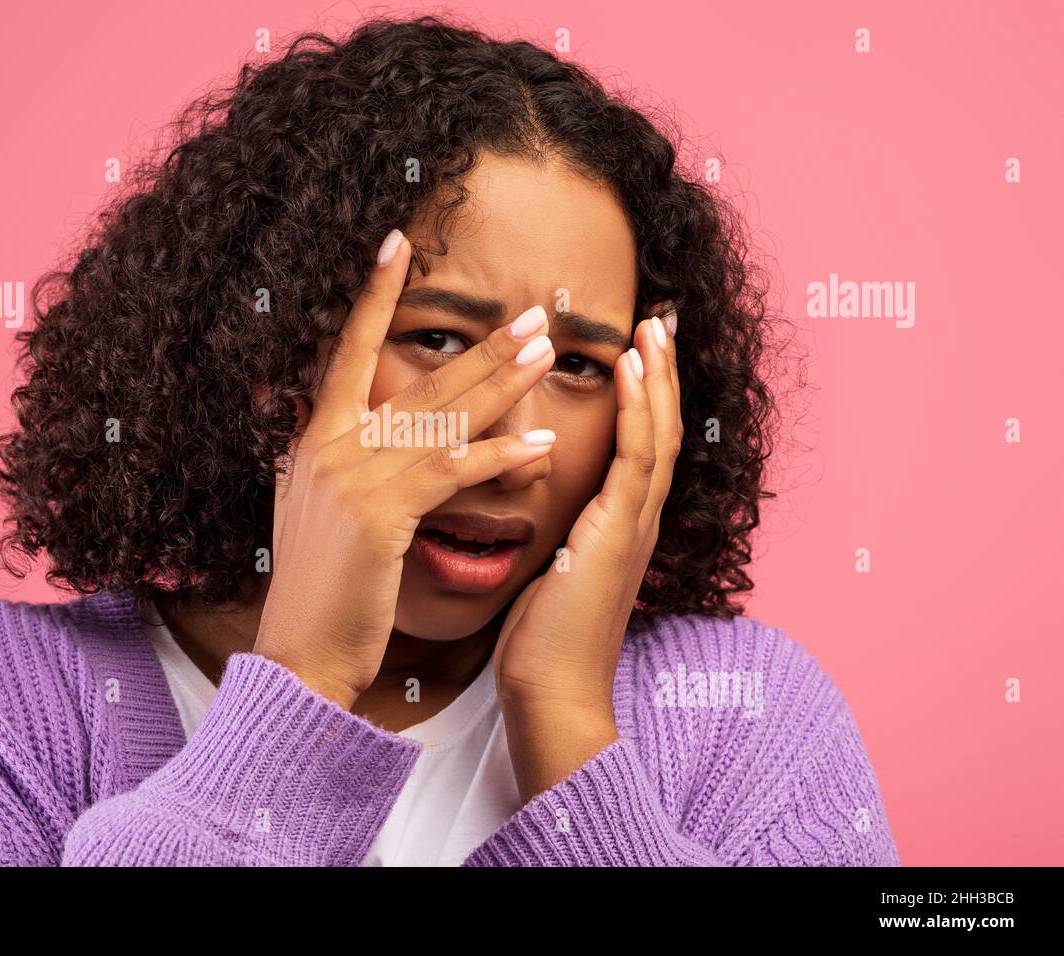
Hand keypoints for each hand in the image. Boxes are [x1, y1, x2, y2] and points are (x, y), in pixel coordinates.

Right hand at [253, 228, 560, 709]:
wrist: (301, 652)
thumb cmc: (322, 589)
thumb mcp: (316, 510)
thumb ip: (338, 460)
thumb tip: (355, 421)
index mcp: (313, 439)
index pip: (345, 351)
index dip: (371, 296)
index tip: (397, 244)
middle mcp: (329, 446)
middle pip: (417, 380)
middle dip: (480, 345)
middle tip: (532, 312)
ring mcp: (353, 477)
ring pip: (442, 417)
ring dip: (501, 382)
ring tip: (546, 352)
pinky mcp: (381, 514)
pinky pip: (453, 472)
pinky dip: (500, 454)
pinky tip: (543, 441)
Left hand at [490, 304, 682, 800]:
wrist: (551, 695)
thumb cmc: (539, 642)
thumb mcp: (546, 570)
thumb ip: (552, 533)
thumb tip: (521, 504)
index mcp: (616, 525)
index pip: (637, 445)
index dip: (640, 396)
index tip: (632, 348)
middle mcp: (634, 518)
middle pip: (660, 428)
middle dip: (659, 373)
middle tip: (657, 319)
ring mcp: (634, 525)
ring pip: (659, 432)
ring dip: (656, 375)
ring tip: (652, 325)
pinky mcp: (620, 533)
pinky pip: (637, 457)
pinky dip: (640, 408)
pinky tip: (632, 367)